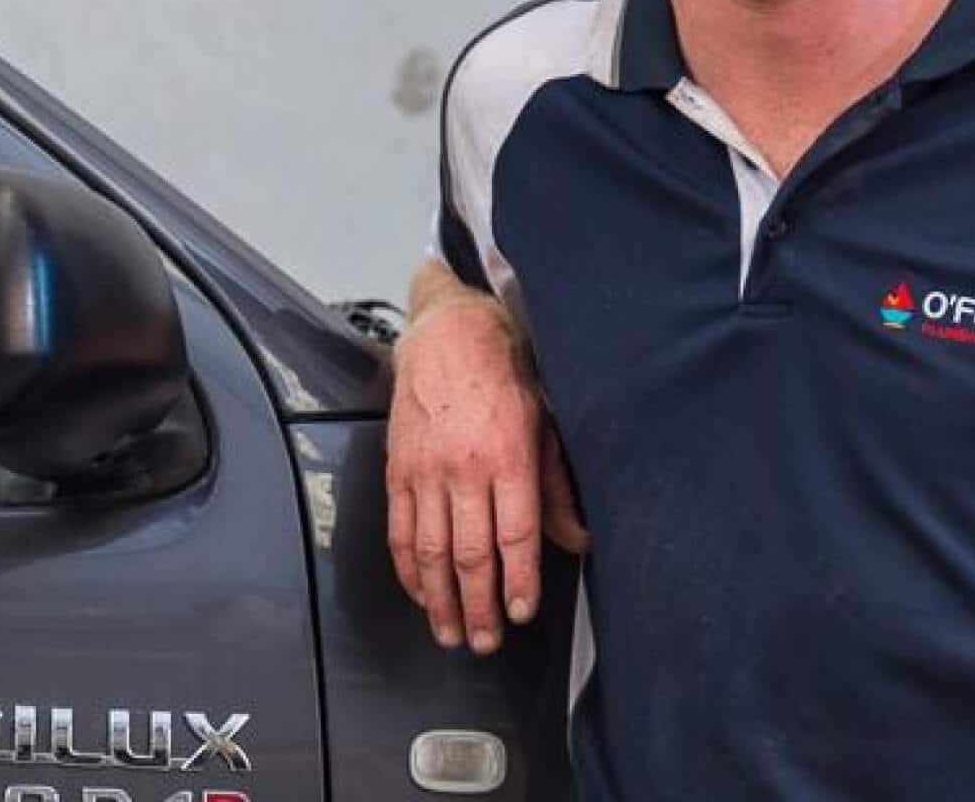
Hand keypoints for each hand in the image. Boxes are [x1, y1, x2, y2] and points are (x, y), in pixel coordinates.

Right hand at [385, 296, 587, 653]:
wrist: (448, 333)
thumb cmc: (503, 371)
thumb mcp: (545, 421)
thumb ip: (556, 485)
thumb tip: (577, 537)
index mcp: (508, 455)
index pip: (516, 534)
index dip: (519, 581)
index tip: (523, 612)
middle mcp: (464, 468)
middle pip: (471, 554)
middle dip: (479, 607)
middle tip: (486, 641)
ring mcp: (425, 471)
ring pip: (431, 551)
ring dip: (441, 600)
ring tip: (451, 633)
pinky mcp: (397, 470)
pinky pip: (399, 530)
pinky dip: (408, 569)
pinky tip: (420, 593)